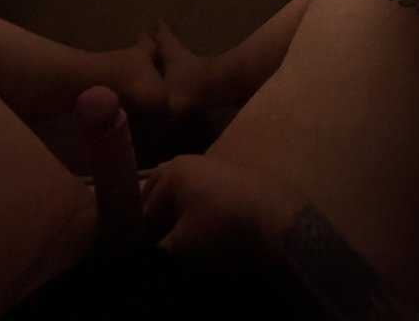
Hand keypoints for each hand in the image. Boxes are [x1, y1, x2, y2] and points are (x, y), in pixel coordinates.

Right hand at [142, 154, 292, 266]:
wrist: (279, 220)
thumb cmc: (221, 228)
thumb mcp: (180, 247)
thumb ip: (156, 250)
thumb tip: (148, 254)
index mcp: (170, 172)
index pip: (142, 210)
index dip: (140, 238)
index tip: (145, 256)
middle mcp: (189, 161)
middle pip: (161, 197)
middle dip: (158, 223)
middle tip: (161, 250)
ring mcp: (215, 167)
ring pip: (184, 198)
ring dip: (179, 220)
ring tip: (183, 245)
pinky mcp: (235, 180)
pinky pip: (205, 198)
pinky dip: (200, 215)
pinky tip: (206, 234)